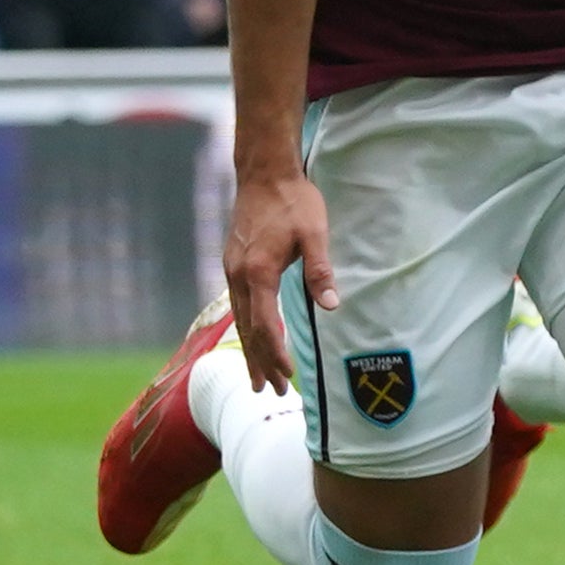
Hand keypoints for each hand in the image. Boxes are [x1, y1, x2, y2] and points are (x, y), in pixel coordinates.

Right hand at [220, 161, 326, 392]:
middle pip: (248, 330)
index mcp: (259, 272)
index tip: (288, 375)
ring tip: (258, 379)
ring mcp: (232, 269)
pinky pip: (237, 305)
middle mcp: (239, 275)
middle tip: (273, 392)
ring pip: (239, 320)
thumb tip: (332, 305)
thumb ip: (320, 270)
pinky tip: (251, 338)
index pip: (265, 326)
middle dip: (261, 363)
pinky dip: (244, 328)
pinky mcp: (233, 263)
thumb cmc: (293, 200)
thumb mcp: (314, 233)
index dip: (276, 354)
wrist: (263, 172)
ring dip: (250, 350)